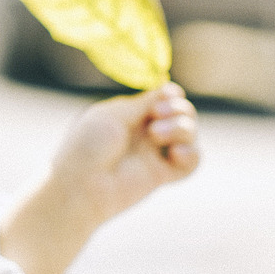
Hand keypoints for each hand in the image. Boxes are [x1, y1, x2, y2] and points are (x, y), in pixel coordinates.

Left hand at [0, 83, 199, 273]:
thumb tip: (170, 88)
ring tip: (157, 136)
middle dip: (178, 109)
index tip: (171, 93)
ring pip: (189, 134)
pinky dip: (191, 154)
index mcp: (130, 114)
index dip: (172, 95)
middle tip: (158, 114)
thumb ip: (143, 104)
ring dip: (182, 129)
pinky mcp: (163, 175)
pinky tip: (176, 153)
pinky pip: (191, 162)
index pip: (163, 98)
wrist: (82, 184)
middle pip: (182, 113)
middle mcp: (145, 132)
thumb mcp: (113, 115)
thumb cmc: (88, 146)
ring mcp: (154, 153)